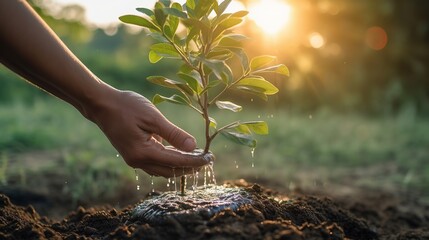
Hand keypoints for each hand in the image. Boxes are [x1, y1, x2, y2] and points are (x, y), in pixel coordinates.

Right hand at [86, 88, 211, 177]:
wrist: (101, 105)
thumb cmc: (126, 106)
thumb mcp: (153, 117)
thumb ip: (173, 134)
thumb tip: (193, 147)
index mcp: (143, 153)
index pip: (176, 161)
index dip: (195, 161)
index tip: (210, 158)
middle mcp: (138, 161)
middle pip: (170, 171)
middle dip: (189, 167)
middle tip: (207, 161)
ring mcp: (133, 160)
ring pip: (162, 170)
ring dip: (179, 166)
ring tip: (196, 159)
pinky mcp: (132, 155)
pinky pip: (154, 163)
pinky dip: (168, 161)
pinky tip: (178, 153)